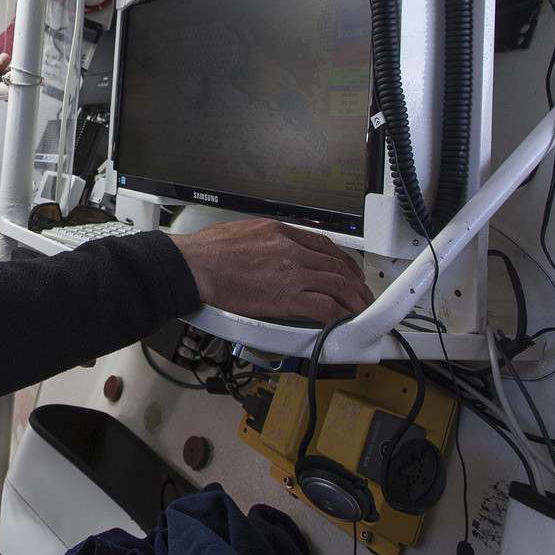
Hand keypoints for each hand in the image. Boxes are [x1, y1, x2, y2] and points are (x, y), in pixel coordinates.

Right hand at [168, 218, 372, 322]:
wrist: (192, 265)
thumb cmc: (207, 252)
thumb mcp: (242, 232)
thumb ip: (263, 241)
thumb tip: (269, 251)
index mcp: (279, 232)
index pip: (324, 244)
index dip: (342, 260)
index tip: (348, 270)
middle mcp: (289, 249)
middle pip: (336, 265)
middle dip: (355, 282)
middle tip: (361, 294)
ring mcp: (289, 272)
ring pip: (337, 285)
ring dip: (354, 300)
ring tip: (361, 311)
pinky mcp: (284, 297)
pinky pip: (323, 306)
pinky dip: (338, 315)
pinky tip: (343, 322)